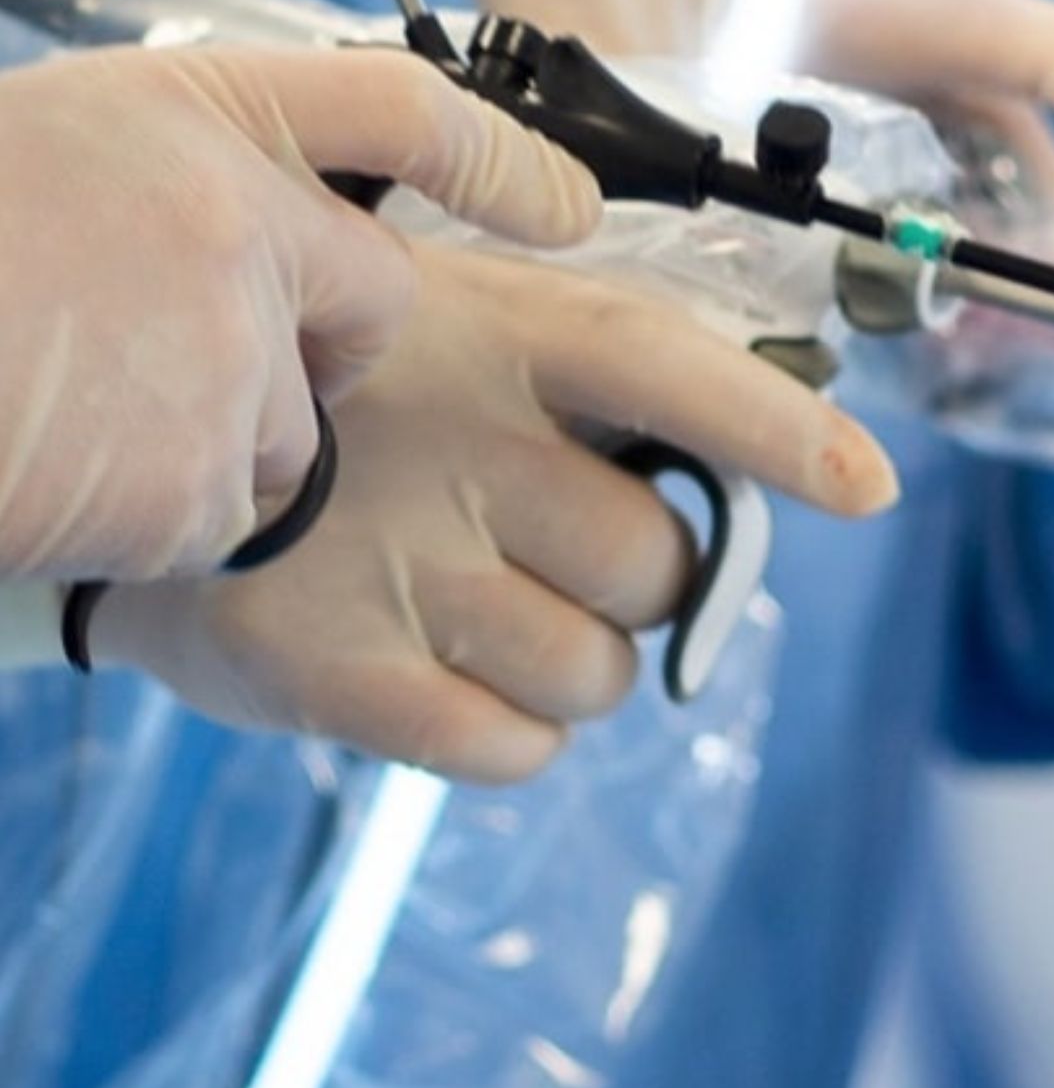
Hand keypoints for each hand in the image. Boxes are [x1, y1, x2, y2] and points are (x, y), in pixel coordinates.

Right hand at [0, 42, 597, 582]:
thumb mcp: (55, 154)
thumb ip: (176, 191)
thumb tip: (255, 260)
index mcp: (201, 123)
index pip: (400, 115)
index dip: (499, 158)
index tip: (570, 210)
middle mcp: (246, 234)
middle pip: (362, 321)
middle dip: (303, 357)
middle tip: (170, 359)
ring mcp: (233, 365)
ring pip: (285, 440)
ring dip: (202, 446)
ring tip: (73, 414)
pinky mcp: (204, 484)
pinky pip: (216, 521)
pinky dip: (150, 519)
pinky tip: (65, 472)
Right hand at [92, 239, 895, 781]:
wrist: (151, 500)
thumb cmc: (345, 419)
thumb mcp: (452, 336)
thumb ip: (587, 389)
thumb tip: (752, 473)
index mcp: (494, 337)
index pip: (666, 370)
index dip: (776, 432)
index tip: (866, 489)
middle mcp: (453, 447)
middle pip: (652, 569)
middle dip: (643, 592)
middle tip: (564, 564)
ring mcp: (397, 567)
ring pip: (596, 676)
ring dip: (573, 669)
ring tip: (487, 618)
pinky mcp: (343, 677)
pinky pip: (515, 751)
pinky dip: (512, 736)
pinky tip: (451, 678)